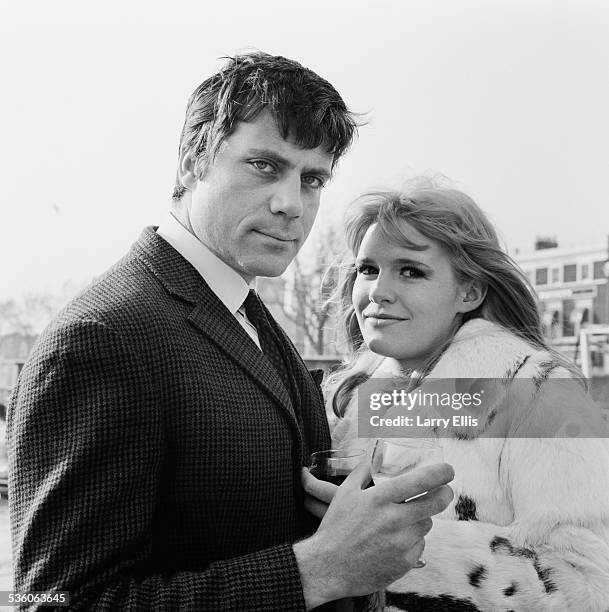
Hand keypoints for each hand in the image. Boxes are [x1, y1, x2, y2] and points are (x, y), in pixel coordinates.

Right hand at [294, 460, 453, 608]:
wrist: (328, 567)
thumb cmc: (336, 526)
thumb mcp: (346, 492)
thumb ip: (363, 470)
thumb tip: (375, 452)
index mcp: (380, 498)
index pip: (421, 481)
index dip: (441, 473)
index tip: (448, 470)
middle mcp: (394, 520)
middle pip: (436, 503)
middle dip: (445, 493)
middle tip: (445, 490)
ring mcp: (401, 543)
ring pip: (426, 523)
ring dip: (420, 518)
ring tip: (401, 520)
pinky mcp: (405, 562)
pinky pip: (419, 544)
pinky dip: (412, 539)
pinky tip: (394, 540)